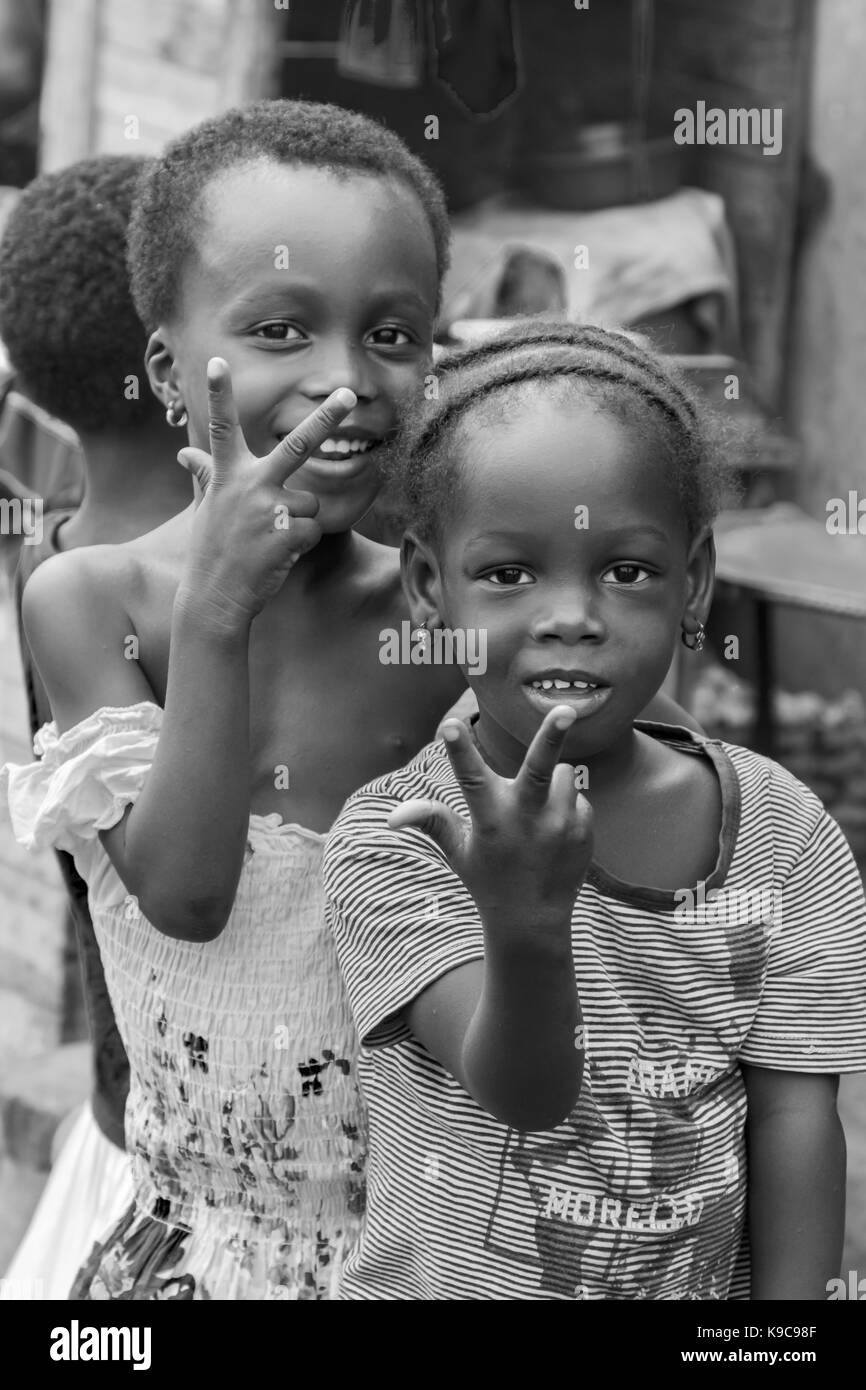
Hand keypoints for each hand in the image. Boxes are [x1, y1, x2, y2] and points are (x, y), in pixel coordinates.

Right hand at [176, 358, 356, 626]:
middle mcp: (250, 485)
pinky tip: (278, 554)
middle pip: (297, 443)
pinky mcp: (287, 534)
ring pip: (311, 501)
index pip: (222, 427)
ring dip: (300, 521)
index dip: (219, 394)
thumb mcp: (205, 507)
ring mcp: (270, 509)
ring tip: (272, 539)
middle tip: (349, 393)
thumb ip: (204, 475)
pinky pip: (314, 530)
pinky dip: (301, 544)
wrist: (214, 596)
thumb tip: (183, 455)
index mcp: (228, 475)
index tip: (217, 362)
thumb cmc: (212, 549)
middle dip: (326, 417)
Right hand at [389, 706, 592, 935]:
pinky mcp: (584, 830)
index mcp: (490, 820)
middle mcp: (528, 820)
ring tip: (537, 813)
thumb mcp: (456, 851)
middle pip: (540, 769)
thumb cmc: (487, 879)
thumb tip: (391, 816)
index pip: (470, 778)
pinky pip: (578, 796)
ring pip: (563, 773)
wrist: (533, 921)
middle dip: (551, 736)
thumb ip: (431, 821)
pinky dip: (567, 805)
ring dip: (552, 782)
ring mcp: (561, 826)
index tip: (449, 725)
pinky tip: (554, 832)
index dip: (459, 751)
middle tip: (565, 710)